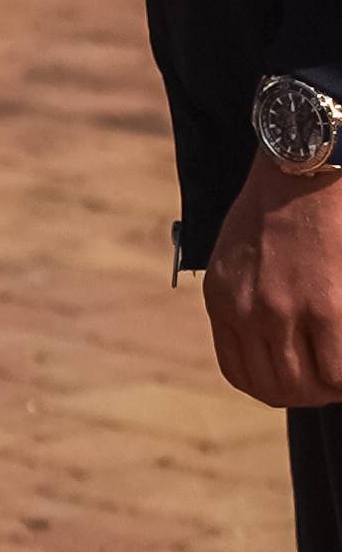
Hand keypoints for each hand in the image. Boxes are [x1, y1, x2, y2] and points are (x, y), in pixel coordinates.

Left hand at [205, 148, 341, 405]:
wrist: (306, 160)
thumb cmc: (283, 197)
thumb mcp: (239, 249)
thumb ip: (247, 294)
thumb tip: (273, 335)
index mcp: (222, 298)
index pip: (241, 372)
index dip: (277, 385)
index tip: (301, 377)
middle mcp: (247, 312)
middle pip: (277, 388)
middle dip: (309, 391)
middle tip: (332, 377)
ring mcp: (284, 312)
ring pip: (309, 386)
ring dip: (331, 386)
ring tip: (340, 369)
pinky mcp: (326, 308)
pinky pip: (338, 371)